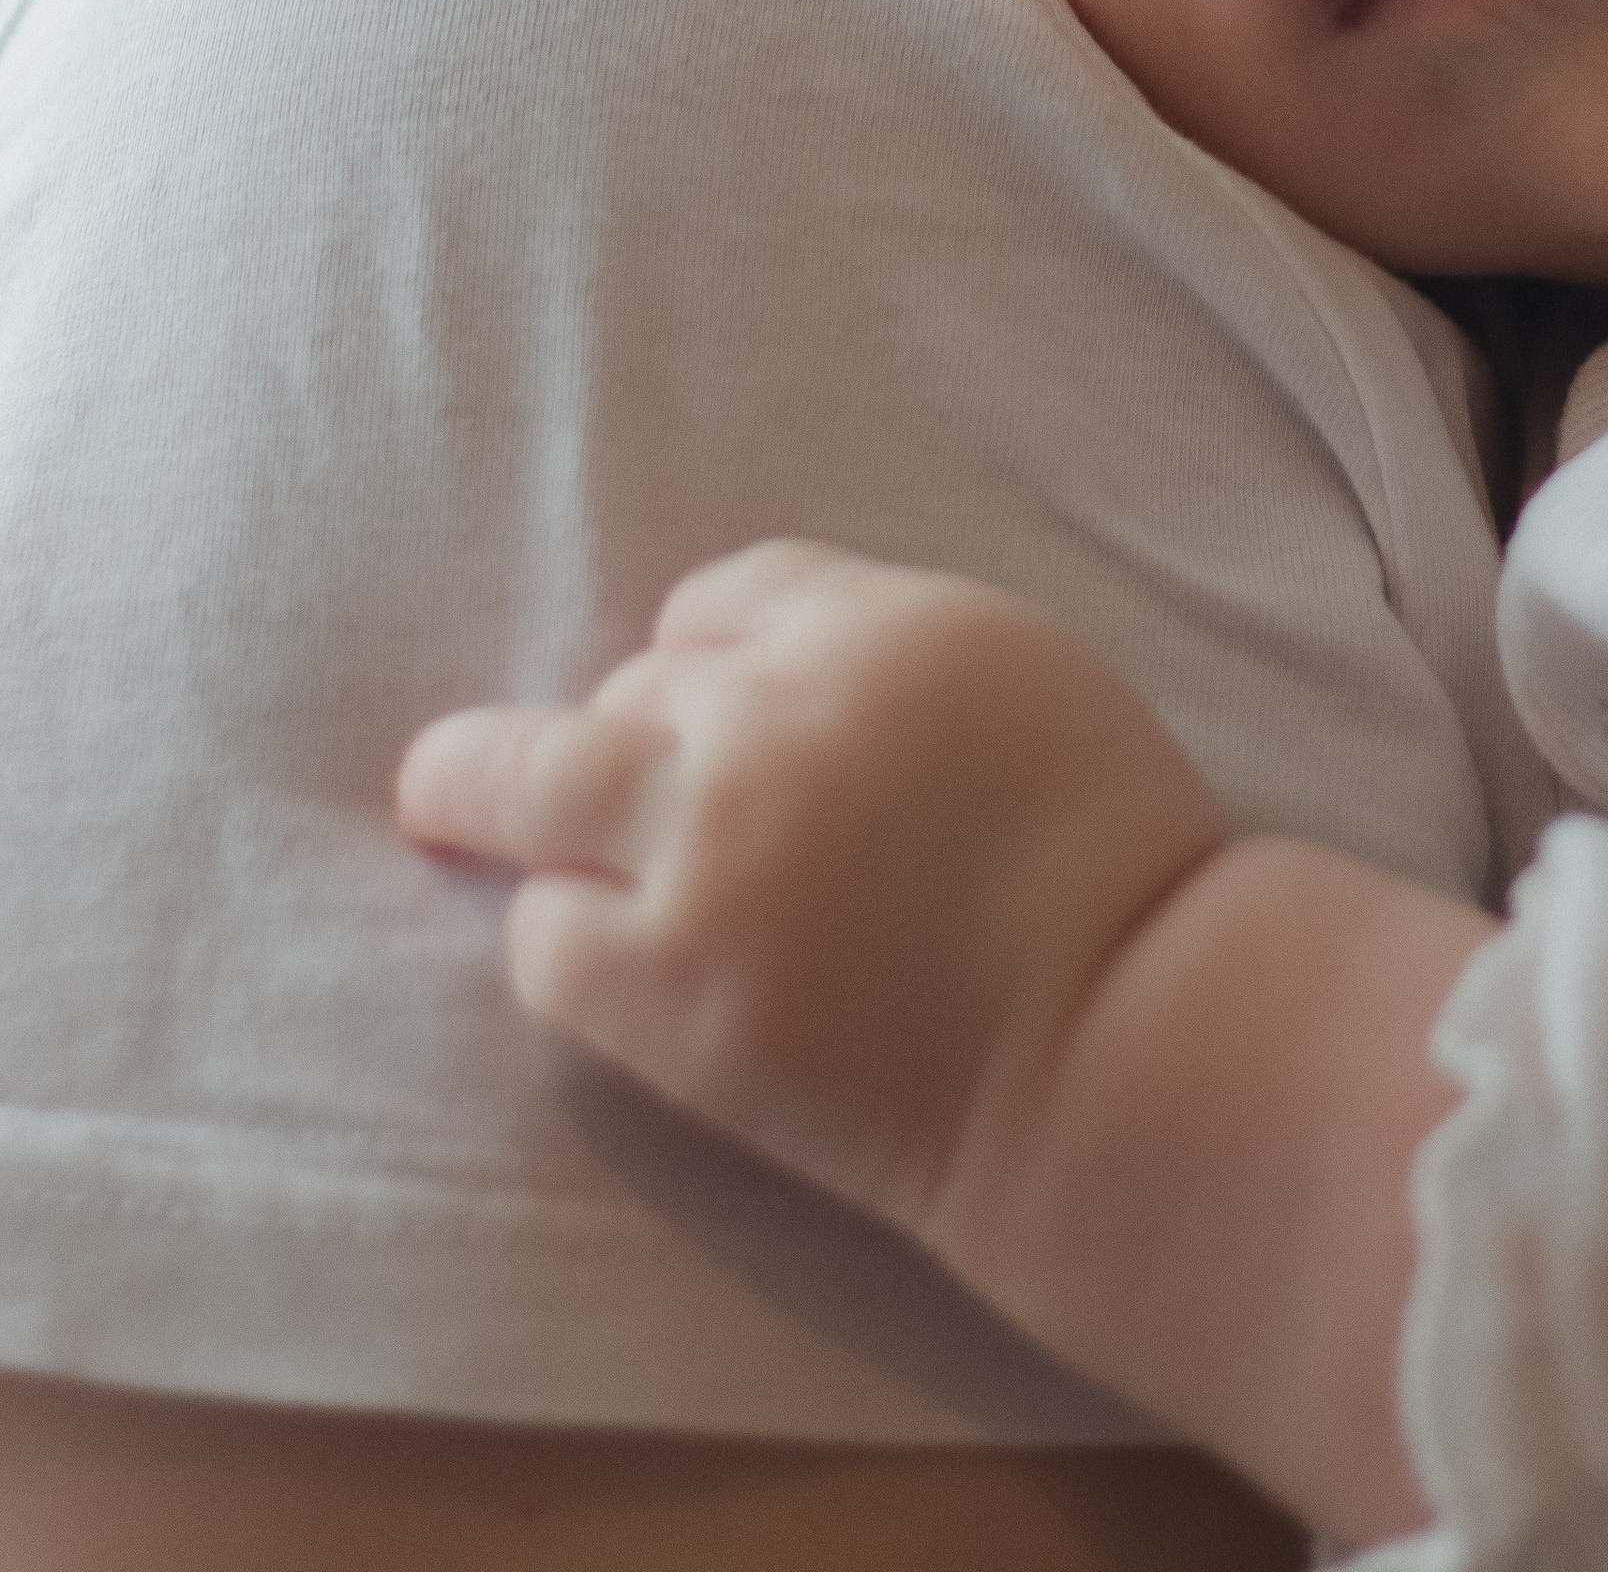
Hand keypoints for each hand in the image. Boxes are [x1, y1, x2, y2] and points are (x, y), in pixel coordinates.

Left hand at [395, 540, 1228, 1260]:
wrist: (1120, 1054)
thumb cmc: (1107, 872)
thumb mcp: (1021, 677)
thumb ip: (885, 651)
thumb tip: (746, 665)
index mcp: (887, 625)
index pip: (727, 595)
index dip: (712, 655)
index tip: (717, 706)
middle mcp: (782, 714)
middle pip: (635, 678)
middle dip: (631, 732)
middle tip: (574, 779)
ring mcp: (714, 848)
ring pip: (531, 776)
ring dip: (498, 795)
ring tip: (445, 804)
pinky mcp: (672, 987)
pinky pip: (544, 931)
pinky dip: (556, 930)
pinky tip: (589, 951)